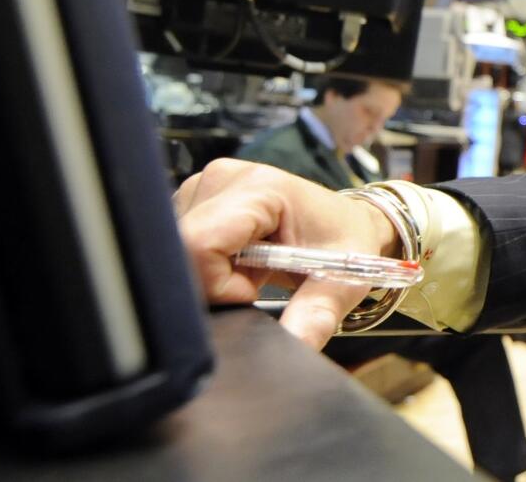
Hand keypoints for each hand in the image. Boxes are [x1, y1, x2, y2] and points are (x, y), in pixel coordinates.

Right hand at [174, 159, 396, 348]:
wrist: (347, 220)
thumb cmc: (344, 242)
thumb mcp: (340, 282)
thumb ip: (315, 316)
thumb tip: (295, 347)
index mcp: (261, 187)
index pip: (201, 244)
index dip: (219, 283)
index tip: (254, 290)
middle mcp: (225, 177)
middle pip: (183, 247)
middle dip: (213, 281)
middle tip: (253, 281)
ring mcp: (206, 184)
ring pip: (178, 248)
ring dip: (210, 273)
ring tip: (250, 269)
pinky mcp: (196, 197)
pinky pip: (182, 244)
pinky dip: (206, 263)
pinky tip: (237, 260)